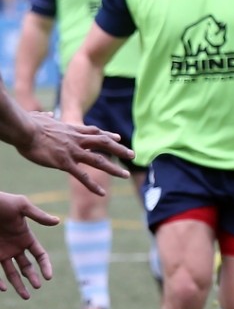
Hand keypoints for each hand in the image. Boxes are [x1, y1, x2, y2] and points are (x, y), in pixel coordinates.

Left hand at [0, 192, 58, 299]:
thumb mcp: (22, 206)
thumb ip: (38, 216)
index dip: (45, 266)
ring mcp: (2, 252)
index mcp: (26, 237)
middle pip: (27, 267)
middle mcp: (15, 247)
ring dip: (19, 285)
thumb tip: (57, 221)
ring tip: (26, 296)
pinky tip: (4, 288)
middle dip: (33, 278)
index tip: (48, 277)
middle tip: (37, 287)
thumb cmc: (3, 202)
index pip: (40, 255)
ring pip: (12, 273)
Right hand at [17, 112, 133, 195]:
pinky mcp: (65, 163)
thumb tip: (50, 115)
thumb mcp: (41, 117)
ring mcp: (73, 152)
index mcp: (72, 130)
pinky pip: (82, 176)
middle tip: (132, 154)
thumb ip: (48, 117)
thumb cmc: (28, 123)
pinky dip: (93, 186)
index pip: (95, 132)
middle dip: (119, 149)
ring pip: (98, 161)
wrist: (25, 129)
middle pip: (104, 143)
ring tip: (125, 175)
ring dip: (113, 169)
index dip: (107, 135)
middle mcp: (77, 140)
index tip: (117, 138)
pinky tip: (102, 193)